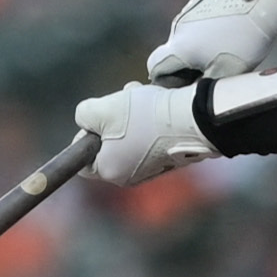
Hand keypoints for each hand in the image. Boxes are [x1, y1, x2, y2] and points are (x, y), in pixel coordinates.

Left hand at [73, 82, 213, 186]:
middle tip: (123, 102)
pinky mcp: (170, 158)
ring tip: (143, 99)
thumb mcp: (101, 109)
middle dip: (113, 120)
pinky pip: (151, 139)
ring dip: (132, 115)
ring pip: (130, 137)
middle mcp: (130, 177)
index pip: (84, 161)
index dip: (86, 135)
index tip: (98, 118)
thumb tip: (85, 120)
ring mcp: (152, 169)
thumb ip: (84, 115)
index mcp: (109, 171)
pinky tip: (158, 107)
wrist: (193, 119)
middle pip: (108, 145)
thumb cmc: (144, 116)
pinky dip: (150, 122)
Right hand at [148, 0, 276, 84]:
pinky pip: (197, 19)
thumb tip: (194, 92)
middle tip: (209, 71)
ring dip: (197, 46)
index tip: (187, 84)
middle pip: (172, 52)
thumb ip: (204, 87)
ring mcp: (190, 8)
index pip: (155, 68)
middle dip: (185, 65)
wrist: (263, 0)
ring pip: (185, 35)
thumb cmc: (244, 40)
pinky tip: (228, 30)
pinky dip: (206, 28)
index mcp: (178, 46)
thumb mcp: (226, 73)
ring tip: (223, 49)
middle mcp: (177, 26)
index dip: (166, 82)